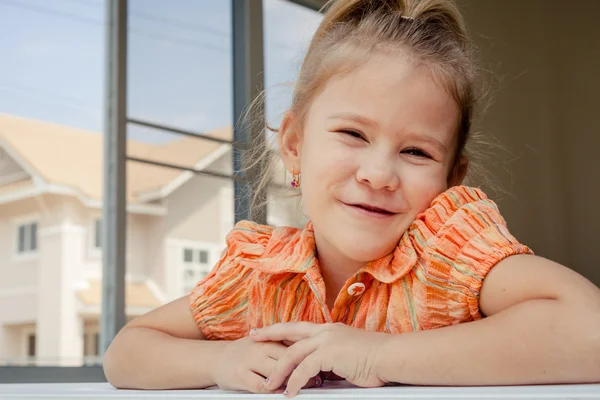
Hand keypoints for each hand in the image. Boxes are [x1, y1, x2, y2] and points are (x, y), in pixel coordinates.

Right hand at [210, 336, 322, 392]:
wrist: (216, 358)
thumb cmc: (246, 352)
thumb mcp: (265, 344)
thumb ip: (285, 347)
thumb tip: (312, 353)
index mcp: (269, 338)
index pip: (294, 344)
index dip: (310, 355)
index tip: (323, 363)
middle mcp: (260, 347)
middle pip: (289, 358)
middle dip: (305, 369)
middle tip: (319, 379)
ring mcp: (250, 361)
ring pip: (278, 372)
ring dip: (293, 381)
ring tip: (305, 388)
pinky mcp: (241, 375)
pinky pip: (262, 386)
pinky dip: (274, 391)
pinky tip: (282, 394)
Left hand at [250, 322, 389, 396]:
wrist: (391, 357)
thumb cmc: (376, 360)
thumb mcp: (349, 358)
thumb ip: (332, 362)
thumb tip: (322, 374)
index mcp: (330, 330)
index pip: (300, 327)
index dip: (283, 329)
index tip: (268, 329)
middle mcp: (326, 331)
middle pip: (290, 331)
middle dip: (269, 333)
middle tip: (253, 337)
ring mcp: (327, 340)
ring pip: (293, 353)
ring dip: (279, 371)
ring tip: (269, 385)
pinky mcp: (329, 353)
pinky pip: (304, 369)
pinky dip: (295, 382)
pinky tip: (290, 392)